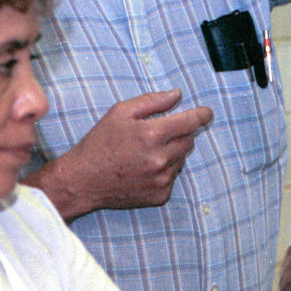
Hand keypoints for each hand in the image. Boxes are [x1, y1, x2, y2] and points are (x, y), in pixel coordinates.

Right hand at [23, 88, 212, 219]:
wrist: (82, 181)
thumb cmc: (100, 143)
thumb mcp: (120, 112)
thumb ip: (152, 101)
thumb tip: (177, 94)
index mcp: (152, 135)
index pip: (190, 122)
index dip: (201, 115)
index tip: (207, 112)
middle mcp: (160, 159)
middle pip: (189, 141)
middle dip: (179, 133)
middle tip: (158, 133)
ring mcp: (161, 180)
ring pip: (181, 159)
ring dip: (171, 152)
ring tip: (145, 152)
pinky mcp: (159, 196)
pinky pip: (173, 176)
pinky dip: (164, 170)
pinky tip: (143, 168)